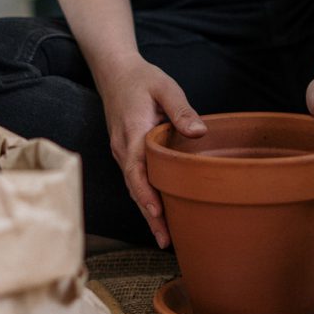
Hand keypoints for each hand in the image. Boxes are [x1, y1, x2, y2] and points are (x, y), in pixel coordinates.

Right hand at [96, 54, 205, 248]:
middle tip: (166, 241)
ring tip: (165, 237)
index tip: (158, 214)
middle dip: (149, 216)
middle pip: (134, 189)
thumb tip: (199, 132)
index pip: (136, 172)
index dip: (146, 195)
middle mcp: (122, 148)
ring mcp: (122, 152)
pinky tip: (158, 212)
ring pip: (134, 187)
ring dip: (147, 212)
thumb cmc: (142, 79)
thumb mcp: (165, 87)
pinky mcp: (126, 153)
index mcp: (132, 134)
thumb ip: (181, 110)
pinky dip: (144, 198)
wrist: (114, 71)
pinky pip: (135, 180)